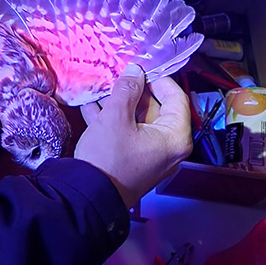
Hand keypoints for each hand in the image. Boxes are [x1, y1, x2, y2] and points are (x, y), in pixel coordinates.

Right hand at [75, 64, 191, 208]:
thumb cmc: (108, 158)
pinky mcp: (134, 161)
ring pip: (138, 121)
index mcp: (175, 137)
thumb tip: (135, 70)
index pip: (176, 98)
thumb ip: (127, 90)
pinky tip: (93, 107)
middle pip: (156, 109)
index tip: (141, 68)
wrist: (88, 196)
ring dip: (120, 105)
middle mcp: (169, 147)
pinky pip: (128, 134)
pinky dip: (114, 121)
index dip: (158, 79)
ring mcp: (151, 156)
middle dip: (134, 92)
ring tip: (101, 89)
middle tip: (117, 77)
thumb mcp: (115, 117)